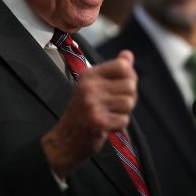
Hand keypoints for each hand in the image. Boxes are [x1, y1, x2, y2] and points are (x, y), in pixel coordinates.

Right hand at [41, 50, 136, 178]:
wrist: (64, 140)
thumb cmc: (82, 112)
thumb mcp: (93, 86)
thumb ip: (113, 71)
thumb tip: (128, 55)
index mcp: (89, 74)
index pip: (123, 66)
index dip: (129, 77)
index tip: (120, 87)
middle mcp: (89, 86)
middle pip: (130, 85)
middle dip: (129, 97)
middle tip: (113, 106)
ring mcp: (92, 103)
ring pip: (129, 102)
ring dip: (123, 113)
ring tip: (109, 115)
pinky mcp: (97, 121)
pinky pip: (124, 120)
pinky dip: (118, 126)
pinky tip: (106, 126)